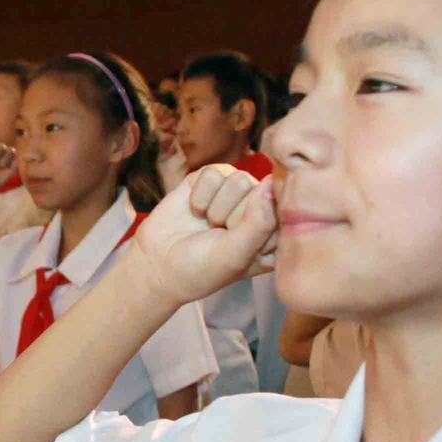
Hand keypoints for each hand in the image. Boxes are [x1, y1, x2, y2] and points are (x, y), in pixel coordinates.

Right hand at [131, 164, 277, 305]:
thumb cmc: (202, 268)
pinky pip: (214, 173)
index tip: (240, 245)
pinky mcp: (212, 178)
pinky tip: (195, 211)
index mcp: (275, 233)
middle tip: (218, 236)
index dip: (259, 226)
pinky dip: (200, 196)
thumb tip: (270, 181)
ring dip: (216, 208)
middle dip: (233, 218)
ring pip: (238, 180)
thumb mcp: (236, 254)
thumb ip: (259, 221)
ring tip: (208, 225)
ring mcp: (236, 192)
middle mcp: (259, 208)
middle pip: (260, 193)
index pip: (284, 212)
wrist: (158, 262)